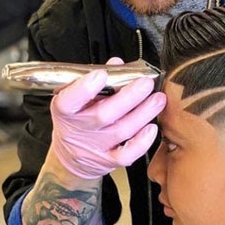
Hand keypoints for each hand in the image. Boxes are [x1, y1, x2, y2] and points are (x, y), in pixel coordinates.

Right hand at [50, 58, 165, 178]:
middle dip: (128, 97)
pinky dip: (141, 142)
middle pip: (103, 115)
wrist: (70, 157)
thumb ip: (98, 80)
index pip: (68, 101)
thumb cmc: (77, 119)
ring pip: (121, 131)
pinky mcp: (107, 161)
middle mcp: (78, 130)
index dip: (83, 88)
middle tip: (145, 83)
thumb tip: (117, 64)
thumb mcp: (77, 99)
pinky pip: (126, 155)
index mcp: (65, 111)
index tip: (101, 74)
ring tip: (158, 99)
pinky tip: (152, 128)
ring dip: (143, 114)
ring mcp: (94, 147)